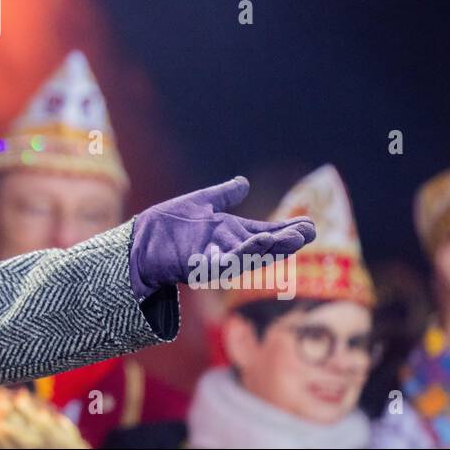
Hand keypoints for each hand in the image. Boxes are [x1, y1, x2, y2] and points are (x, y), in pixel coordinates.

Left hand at [128, 176, 315, 298]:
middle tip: (309, 233)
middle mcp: (227, 248)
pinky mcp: (198, 267)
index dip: (286, 230)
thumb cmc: (168, 226)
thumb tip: (243, 182)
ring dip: (268, 248)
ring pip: (247, 257)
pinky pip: (223, 264)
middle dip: (285, 241)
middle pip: (263, 247)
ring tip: (288, 238)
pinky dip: (239, 256)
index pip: (265, 232)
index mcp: (230, 233)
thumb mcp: (200, 203)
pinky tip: (253, 244)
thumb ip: (223, 195)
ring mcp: (214, 259)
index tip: (310, 225)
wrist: (139, 241)